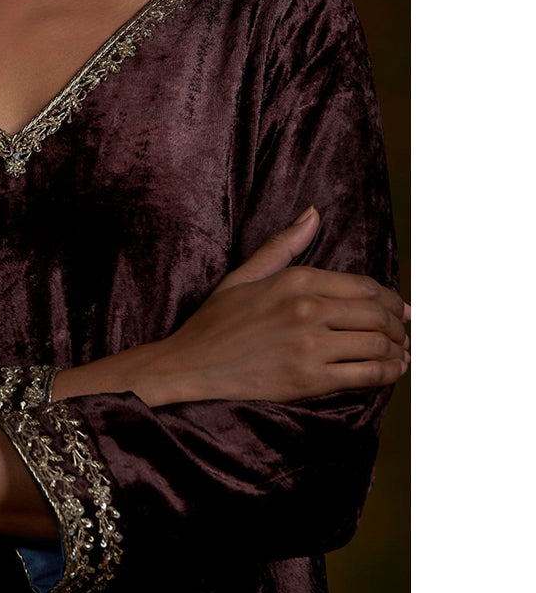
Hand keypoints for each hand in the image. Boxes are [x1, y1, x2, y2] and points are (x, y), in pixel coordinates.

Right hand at [151, 207, 409, 403]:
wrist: (189, 365)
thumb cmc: (214, 322)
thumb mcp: (244, 276)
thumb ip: (283, 245)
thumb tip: (314, 213)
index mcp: (296, 280)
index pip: (365, 286)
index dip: (390, 299)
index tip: (399, 309)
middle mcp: (308, 309)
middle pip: (377, 314)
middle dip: (398, 325)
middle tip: (404, 332)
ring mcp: (310, 346)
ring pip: (377, 344)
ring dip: (397, 350)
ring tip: (401, 354)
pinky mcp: (309, 379)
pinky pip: (366, 374)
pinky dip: (388, 373)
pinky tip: (393, 371)